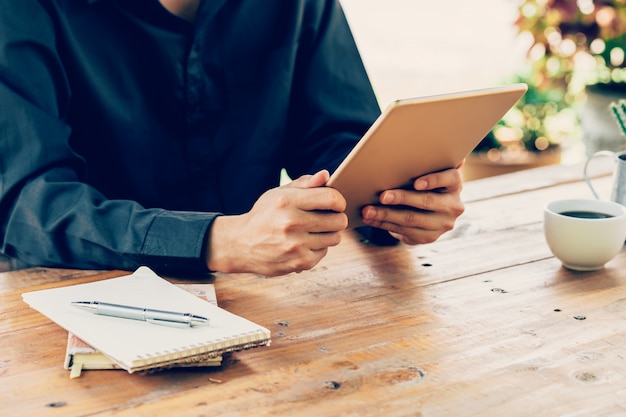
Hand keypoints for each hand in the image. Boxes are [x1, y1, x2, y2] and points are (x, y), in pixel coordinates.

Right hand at [206, 170, 347, 275]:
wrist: (240, 245)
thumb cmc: (263, 215)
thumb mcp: (277, 194)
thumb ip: (303, 184)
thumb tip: (326, 175)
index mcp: (287, 201)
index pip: (331, 198)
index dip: (339, 201)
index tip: (336, 204)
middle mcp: (292, 223)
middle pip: (338, 221)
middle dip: (336, 218)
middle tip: (326, 217)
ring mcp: (296, 245)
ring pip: (335, 238)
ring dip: (328, 234)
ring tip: (312, 230)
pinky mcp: (299, 262)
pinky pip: (324, 252)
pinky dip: (317, 248)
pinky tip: (303, 244)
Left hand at [361, 168, 464, 244]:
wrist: (431, 213)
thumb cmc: (426, 184)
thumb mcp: (431, 172)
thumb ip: (431, 161)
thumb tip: (431, 143)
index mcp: (455, 185)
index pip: (450, 178)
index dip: (433, 180)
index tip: (416, 182)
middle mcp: (454, 206)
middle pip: (426, 201)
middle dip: (401, 198)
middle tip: (382, 196)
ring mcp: (443, 224)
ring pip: (411, 219)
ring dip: (386, 215)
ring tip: (368, 210)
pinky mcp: (430, 237)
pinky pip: (404, 231)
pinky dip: (385, 225)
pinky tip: (371, 219)